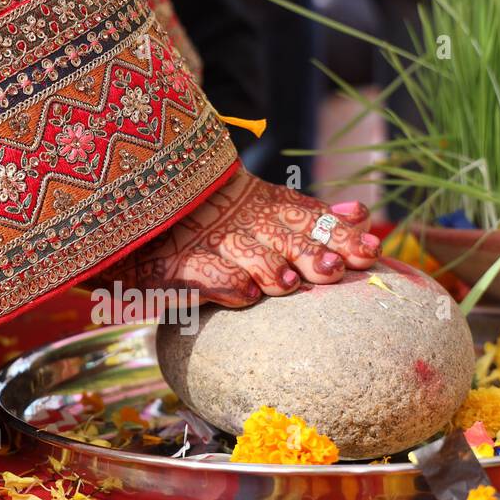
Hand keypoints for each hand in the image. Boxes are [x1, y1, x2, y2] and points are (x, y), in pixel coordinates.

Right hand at [105, 166, 379, 306]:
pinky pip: (210, 277)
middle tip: (336, 268)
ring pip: (251, 257)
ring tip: (289, 284)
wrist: (125, 224)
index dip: (341, 234)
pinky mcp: (177, 267)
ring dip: (273, 269)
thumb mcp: (256, 205)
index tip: (373, 248)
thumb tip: (364, 211)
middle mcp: (242, 223)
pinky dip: (228, 285)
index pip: (311, 217)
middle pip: (287, 237)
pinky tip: (247, 296)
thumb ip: (307, 213)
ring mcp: (210, 243)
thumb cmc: (202, 221)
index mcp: (263, 203)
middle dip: (313, 252)